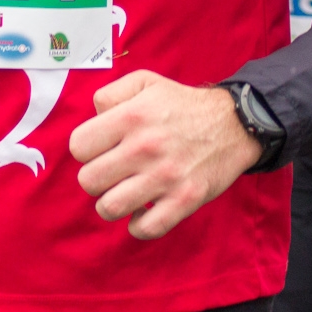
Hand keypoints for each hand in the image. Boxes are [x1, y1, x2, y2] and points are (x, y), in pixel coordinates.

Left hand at [69, 69, 261, 240]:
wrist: (233, 124)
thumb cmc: (182, 104)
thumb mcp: (145, 82)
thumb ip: (109, 94)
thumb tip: (92, 120)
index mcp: (131, 117)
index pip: (78, 146)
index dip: (86, 149)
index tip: (100, 149)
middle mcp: (144, 148)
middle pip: (89, 181)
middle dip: (96, 177)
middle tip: (112, 172)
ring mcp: (165, 177)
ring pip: (110, 208)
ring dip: (111, 203)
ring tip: (123, 192)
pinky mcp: (184, 201)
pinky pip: (145, 229)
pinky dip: (138, 225)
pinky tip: (142, 210)